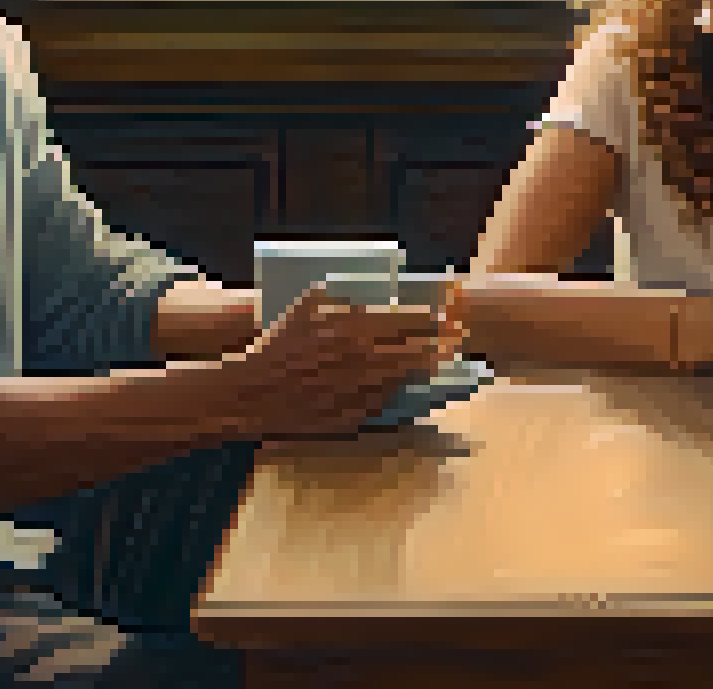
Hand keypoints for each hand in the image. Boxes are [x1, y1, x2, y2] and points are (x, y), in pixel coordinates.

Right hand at [220, 281, 461, 440]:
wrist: (255, 393)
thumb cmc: (277, 345)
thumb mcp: (306, 306)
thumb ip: (340, 298)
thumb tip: (366, 299)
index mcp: (358, 329)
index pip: (413, 321)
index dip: (436, 318)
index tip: (449, 315)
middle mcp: (368, 361)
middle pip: (421, 352)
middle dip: (443, 344)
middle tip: (457, 338)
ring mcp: (365, 391)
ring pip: (409, 379)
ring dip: (426, 368)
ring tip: (438, 359)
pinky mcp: (358, 415)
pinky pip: (388, 400)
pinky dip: (398, 390)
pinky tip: (402, 383)